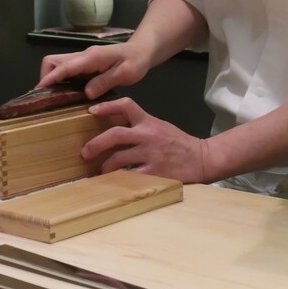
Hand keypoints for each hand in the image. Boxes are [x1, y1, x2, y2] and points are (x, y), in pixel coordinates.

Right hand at [37, 42, 150, 98]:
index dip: (50, 78)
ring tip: (54, 98)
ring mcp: (82, 59)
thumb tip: (86, 93)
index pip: (65, 66)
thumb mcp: (125, 74)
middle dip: (46, 77)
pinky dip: (60, 80)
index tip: (39, 90)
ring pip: (57, 65)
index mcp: (91, 57)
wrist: (142, 51)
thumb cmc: (136, 61)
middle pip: (52, 61)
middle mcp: (82, 56)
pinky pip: (65, 70)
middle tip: (49, 97)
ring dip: (52, 79)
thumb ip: (105, 82)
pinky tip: (65, 94)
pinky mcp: (84, 65)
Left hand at [82, 97, 208, 182]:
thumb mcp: (159, 126)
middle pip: (115, 135)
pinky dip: (120, 180)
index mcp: (148, 122)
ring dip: (106, 166)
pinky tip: (116, 183)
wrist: (202, 158)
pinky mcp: (155, 172)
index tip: (91, 110)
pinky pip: (131, 177)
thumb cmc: (179, 143)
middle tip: (85, 152)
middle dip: (96, 144)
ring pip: (119, 159)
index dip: (107, 107)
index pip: (126, 106)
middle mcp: (148, 135)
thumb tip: (115, 128)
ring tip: (102, 171)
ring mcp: (151, 154)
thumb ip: (140, 125)